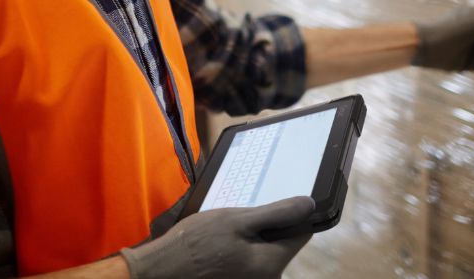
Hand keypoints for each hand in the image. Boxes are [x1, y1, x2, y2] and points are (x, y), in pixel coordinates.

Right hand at [120, 196, 315, 278]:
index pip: (300, 234)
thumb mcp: (237, 220)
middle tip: (240, 218)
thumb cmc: (197, 242)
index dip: (290, 215)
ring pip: (265, 252)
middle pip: (282, 244)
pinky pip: (251, 262)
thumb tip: (309, 205)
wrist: (164, 269)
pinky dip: (241, 250)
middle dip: (267, 228)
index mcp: (272, 264)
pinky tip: (223, 244)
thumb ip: (277, 214)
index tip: (272, 206)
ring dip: (252, 238)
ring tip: (227, 231)